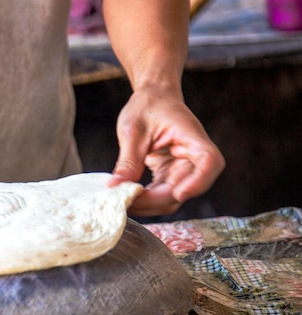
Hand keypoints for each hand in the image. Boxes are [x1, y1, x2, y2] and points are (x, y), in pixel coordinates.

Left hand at [108, 87, 224, 216]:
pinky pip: (162, 195)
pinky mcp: (171, 175)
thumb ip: (128, 159)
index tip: (179, 193)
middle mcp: (193, 156)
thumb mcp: (132, 130)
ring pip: (174, 198)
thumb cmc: (147, 106)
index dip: (198, 182)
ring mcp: (183, 168)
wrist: (152, 98)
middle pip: (187, 188)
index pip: (209, 162)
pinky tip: (129, 197)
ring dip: (150, 205)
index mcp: (191, 137)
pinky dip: (146, 200)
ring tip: (123, 200)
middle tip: (126, 200)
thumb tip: (116, 185)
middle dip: (157, 200)